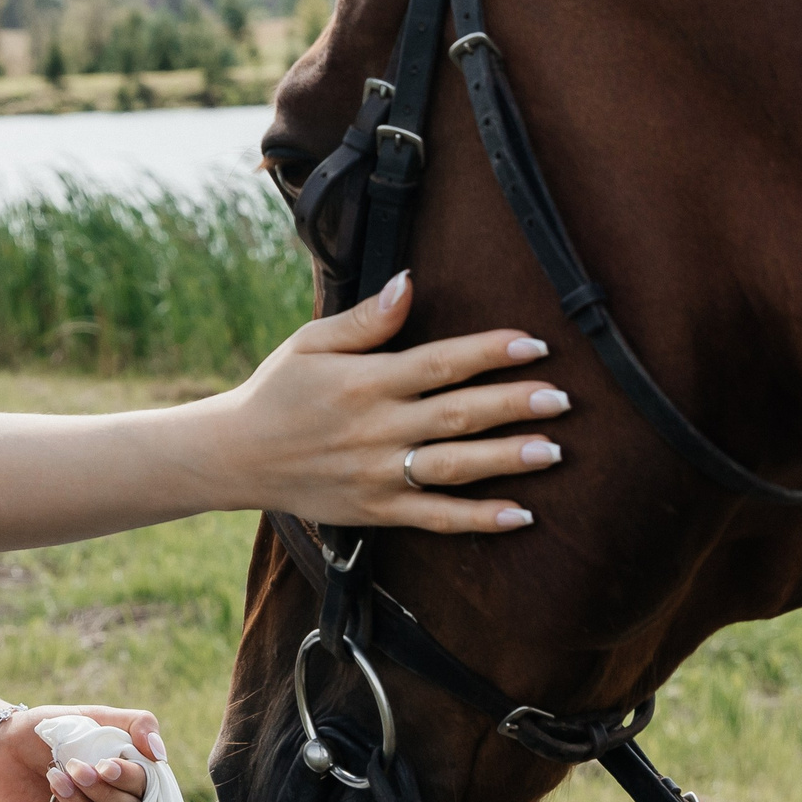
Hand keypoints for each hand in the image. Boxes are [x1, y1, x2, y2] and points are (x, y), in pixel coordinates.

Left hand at [0, 704, 162, 801]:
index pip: (148, 788)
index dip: (130, 779)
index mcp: (125, 775)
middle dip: (102, 791)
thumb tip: (161, 755)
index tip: (104, 764)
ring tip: (55, 779)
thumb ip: (136, 724)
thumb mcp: (93, 716)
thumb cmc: (48, 728)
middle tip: (73, 767)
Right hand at [208, 270, 565, 532]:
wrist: (236, 457)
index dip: (488, 353)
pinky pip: (436, 517)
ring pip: (455, 467)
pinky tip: (521, 514)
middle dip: (514, 405)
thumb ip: (365, 320)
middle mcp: (376, 429)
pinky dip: (479, 518)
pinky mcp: (378, 511)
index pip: (438, 363)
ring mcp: (378, 474)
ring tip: (555, 450)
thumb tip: (408, 282)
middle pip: (457, 414)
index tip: (533, 344)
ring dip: (507, 459)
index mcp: (364, 382)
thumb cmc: (279, 391)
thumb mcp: (311, 343)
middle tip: (564, 398)